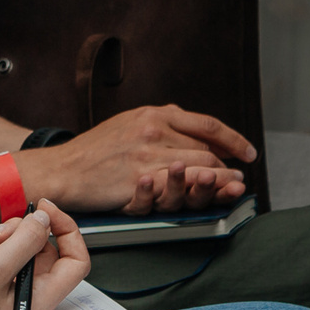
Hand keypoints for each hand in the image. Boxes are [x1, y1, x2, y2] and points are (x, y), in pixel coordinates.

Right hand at [0, 202, 90, 309]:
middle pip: (45, 250)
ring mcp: (13, 290)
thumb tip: (44, 221)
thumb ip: (23, 242)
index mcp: (42, 297)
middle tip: (0, 234)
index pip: (75, 260)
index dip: (66, 231)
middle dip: (24, 233)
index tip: (46, 211)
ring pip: (22, 250)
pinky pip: (2, 257)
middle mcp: (32, 294)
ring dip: (3, 241)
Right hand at [37, 105, 252, 213]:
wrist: (63, 169)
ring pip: (199, 169)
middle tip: (239, 175)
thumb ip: (159, 122)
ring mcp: (147, 155)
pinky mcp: (139, 180)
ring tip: (233, 186)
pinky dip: (199, 192)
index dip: (232, 139)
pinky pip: (179, 187)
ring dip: (221, 180)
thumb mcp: (127, 122)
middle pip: (206, 150)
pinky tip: (207, 195)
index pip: (206, 125)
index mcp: (153, 114)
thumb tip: (191, 126)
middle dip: (228, 165)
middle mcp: (152, 130)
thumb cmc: (93, 149)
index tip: (246, 151)